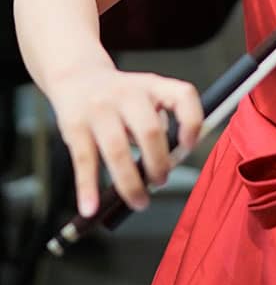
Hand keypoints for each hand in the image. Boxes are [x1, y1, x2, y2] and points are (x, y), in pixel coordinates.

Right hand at [50, 66, 202, 216]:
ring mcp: (100, 108)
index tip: (189, 147)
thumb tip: (171, 163)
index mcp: (153, 85)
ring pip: (118, 150)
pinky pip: (84, 161)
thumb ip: (161, 122)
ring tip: (139, 201)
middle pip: (150, 131)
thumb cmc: (121, 97)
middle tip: (161, 181)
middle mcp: (128, 93)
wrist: (78, 77)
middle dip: (158, 164)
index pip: (183, 95)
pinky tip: (91, 207)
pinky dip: (88, 188)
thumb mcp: (146, 96)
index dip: (191, 122)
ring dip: (130, 184)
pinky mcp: (75, 126)